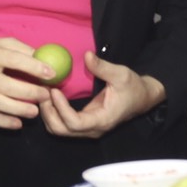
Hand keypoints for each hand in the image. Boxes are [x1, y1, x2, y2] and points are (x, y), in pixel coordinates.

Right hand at [0, 37, 52, 128]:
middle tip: (45, 95)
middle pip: (5, 85)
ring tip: (35, 112)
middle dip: (28, 92)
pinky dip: (3, 122)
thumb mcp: (1, 43)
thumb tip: (46, 59)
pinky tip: (18, 124)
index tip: (51, 73)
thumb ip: (22, 50)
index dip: (33, 67)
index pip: (12, 59)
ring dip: (18, 109)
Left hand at [41, 52, 164, 138]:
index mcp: (102, 120)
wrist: (142, 98)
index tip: (54, 91)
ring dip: (48, 114)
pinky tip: (51, 97)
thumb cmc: (133, 87)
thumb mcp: (121, 74)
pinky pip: (63, 125)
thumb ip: (102, 67)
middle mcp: (93, 130)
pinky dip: (53, 114)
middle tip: (44, 92)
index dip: (61, 109)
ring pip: (59, 130)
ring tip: (45, 93)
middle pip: (62, 131)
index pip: (75, 123)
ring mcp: (88, 130)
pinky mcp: (84, 125)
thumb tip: (87, 55)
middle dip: (48, 113)